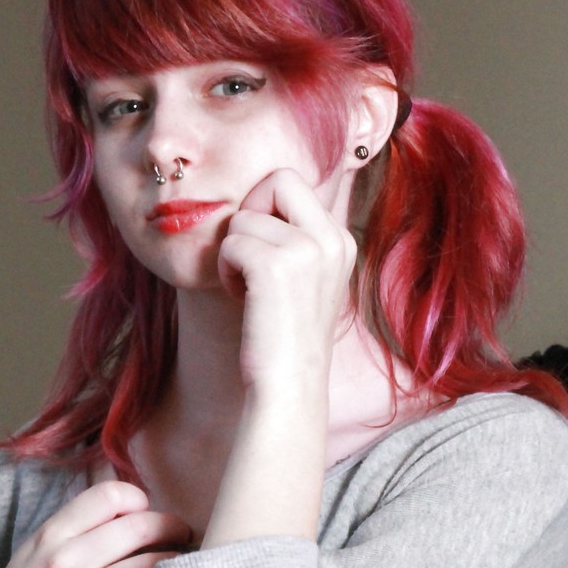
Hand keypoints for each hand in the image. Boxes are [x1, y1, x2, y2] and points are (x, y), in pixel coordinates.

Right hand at [0, 480, 192, 567]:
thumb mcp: (35, 550)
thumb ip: (75, 528)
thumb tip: (129, 508)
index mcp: (51, 534)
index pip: (108, 495)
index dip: (138, 500)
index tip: (145, 513)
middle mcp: (65, 561)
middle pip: (140, 527)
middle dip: (173, 528)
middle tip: (183, 536)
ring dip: (177, 565)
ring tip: (183, 567)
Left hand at [216, 168, 357, 390]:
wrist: (289, 388)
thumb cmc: (286, 338)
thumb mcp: (306, 281)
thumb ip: (295, 238)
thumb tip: (256, 199)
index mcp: (342, 240)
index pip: (293, 184)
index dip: (266, 211)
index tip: (264, 253)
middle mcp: (332, 239)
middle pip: (278, 180)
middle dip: (251, 213)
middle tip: (249, 257)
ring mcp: (307, 250)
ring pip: (244, 218)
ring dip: (233, 253)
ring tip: (249, 291)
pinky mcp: (275, 266)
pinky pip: (230, 243)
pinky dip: (226, 270)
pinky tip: (242, 299)